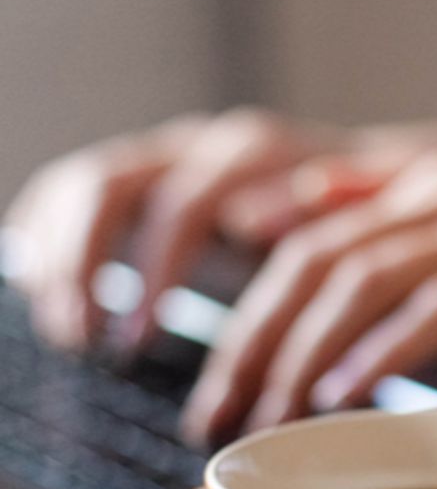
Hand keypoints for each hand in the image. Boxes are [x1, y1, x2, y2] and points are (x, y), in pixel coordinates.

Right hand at [5, 108, 347, 347]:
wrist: (335, 187)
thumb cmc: (341, 226)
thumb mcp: (344, 227)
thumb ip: (314, 214)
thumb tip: (243, 222)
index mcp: (242, 154)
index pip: (179, 204)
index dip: (152, 272)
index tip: (137, 339)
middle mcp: (189, 147)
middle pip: (109, 188)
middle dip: (85, 267)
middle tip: (82, 340)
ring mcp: (154, 158)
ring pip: (80, 189)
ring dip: (59, 260)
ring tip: (64, 330)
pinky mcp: (126, 178)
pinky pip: (63, 192)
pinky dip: (44, 238)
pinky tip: (40, 286)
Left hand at [182, 150, 436, 445]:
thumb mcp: (433, 217)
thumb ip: (364, 201)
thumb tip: (269, 209)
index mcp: (409, 192)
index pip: (302, 254)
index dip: (249, 325)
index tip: (216, 392)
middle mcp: (432, 199)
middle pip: (314, 263)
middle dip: (255, 345)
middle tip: (218, 418)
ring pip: (362, 277)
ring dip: (306, 353)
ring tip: (269, 418)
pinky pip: (434, 304)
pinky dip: (383, 347)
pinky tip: (341, 394)